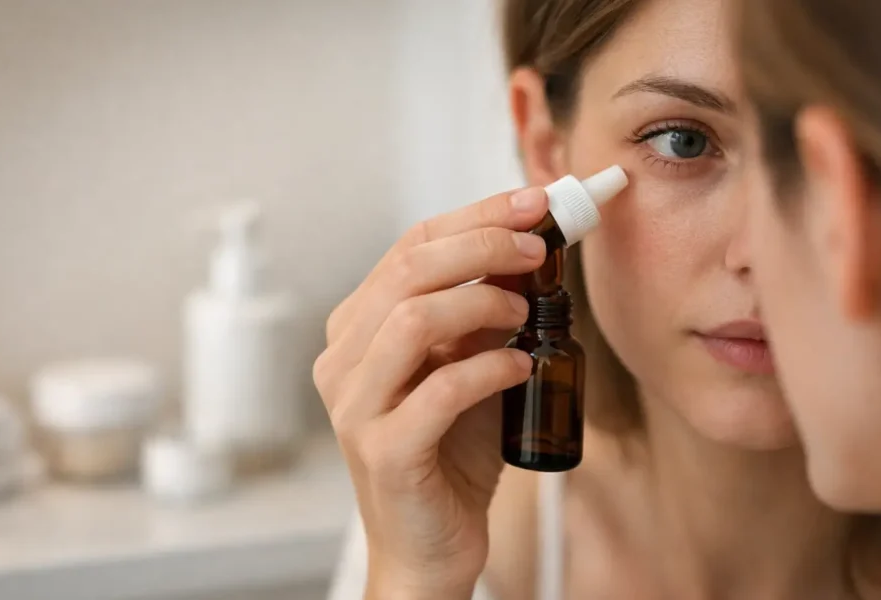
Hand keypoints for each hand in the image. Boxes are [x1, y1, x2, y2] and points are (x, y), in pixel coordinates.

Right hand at [314, 187, 548, 597]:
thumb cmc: (449, 453)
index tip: (533, 204)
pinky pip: (440, 390)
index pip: (409, 247)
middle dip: (482, 245)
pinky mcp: (383, 451)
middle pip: (407, 271)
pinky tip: (521, 368)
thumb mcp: (466, 366)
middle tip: (537, 248)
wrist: (428, 547)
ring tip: (526, 314)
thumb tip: (532, 250)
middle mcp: (343, 360)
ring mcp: (354, 407)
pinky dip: (491, 368)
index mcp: (357, 329)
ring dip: (483, 303)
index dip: (474, 216)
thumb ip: (482, 314)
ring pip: (413, 320)